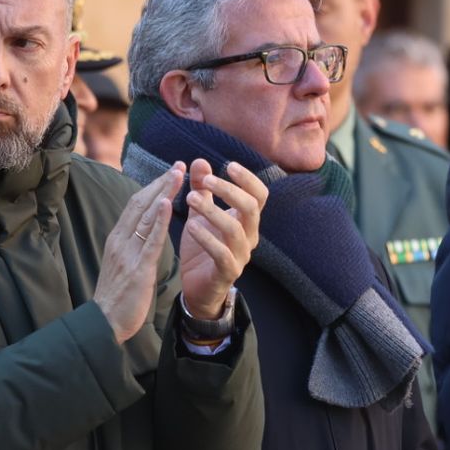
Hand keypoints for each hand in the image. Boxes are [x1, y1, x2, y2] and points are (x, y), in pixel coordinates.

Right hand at [94, 164, 183, 342]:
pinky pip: (150, 240)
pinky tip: (168, 203)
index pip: (136, 205)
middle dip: (161, 183)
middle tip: (179, 165)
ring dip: (163, 193)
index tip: (170, 172)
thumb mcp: (124, 264)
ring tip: (178, 175)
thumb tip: (147, 230)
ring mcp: (127, 253)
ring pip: (146, 216)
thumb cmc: (117, 296)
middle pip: (140, 203)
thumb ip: (133, 245)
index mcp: (117, 239)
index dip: (153, 186)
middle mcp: (120, 241)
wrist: (105, 322)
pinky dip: (159, 220)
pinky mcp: (138, 269)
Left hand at [177, 160, 265, 319]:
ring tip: (190, 199)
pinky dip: (206, 238)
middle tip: (205, 181)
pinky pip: (221, 253)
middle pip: (251, 208)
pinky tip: (191, 226)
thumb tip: (199, 161)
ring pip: (235, 229)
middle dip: (228, 191)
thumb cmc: (202, 247)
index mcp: (247, 220)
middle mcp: (249, 236)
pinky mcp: (228, 273)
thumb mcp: (200, 214)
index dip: (248, 179)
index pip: (259, 195)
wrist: (197, 288)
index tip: (228, 165)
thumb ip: (201, 189)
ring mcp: (241, 256)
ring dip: (212, 211)